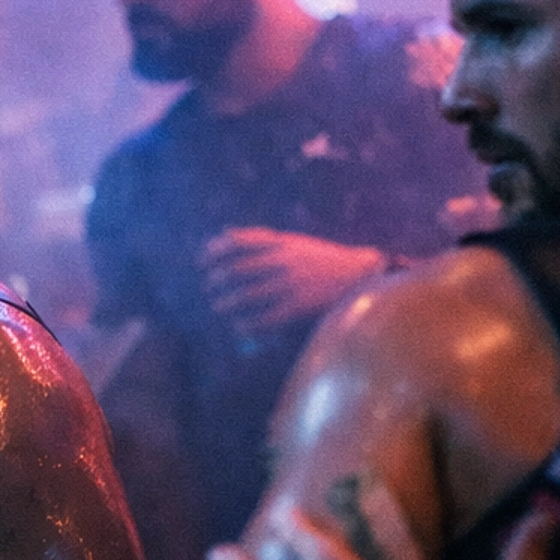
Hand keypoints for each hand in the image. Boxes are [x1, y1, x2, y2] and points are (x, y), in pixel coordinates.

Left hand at [199, 230, 384, 338]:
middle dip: (217, 280)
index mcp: (281, 242)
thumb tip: (225, 232)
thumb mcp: (292, 241)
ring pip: (247, 296)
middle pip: (238, 270)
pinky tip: (238, 326)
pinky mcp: (299, 306)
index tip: (202, 260)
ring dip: (227, 303)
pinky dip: (247, 324)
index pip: (238, 242)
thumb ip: (260, 238)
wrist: (358, 273)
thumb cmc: (320, 257)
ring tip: (218, 307)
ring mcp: (290, 284)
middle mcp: (283, 261)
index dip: (215, 251)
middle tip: (209, 287)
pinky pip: (265, 319)